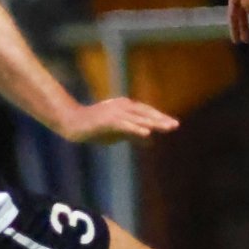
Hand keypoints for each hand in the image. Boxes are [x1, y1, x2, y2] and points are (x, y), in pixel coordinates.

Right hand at [58, 98, 178, 143]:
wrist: (72, 123)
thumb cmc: (95, 128)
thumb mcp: (118, 133)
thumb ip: (134, 135)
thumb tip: (151, 141)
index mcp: (125, 107)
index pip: (146, 112)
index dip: (159, 117)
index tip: (172, 124)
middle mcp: (122, 106)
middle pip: (145, 113)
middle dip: (161, 119)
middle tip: (175, 125)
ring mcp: (115, 112)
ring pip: (138, 118)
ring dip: (153, 122)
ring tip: (166, 127)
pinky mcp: (108, 120)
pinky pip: (125, 125)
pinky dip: (136, 128)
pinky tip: (147, 132)